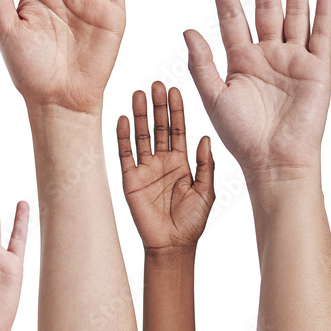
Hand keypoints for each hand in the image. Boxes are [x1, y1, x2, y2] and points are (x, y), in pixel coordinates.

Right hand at [117, 83, 214, 249]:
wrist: (173, 245)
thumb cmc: (192, 222)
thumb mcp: (207, 192)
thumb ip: (206, 166)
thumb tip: (206, 138)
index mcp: (182, 162)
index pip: (177, 130)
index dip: (176, 111)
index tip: (175, 90)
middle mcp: (162, 161)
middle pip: (158, 128)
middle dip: (157, 107)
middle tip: (156, 85)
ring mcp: (145, 169)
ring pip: (141, 136)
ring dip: (140, 116)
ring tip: (138, 94)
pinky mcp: (130, 179)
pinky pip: (125, 154)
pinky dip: (123, 137)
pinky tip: (124, 120)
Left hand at [184, 0, 330, 180]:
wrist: (274, 162)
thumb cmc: (241, 136)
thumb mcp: (213, 96)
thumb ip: (201, 63)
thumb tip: (187, 29)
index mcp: (239, 58)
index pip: (230, 13)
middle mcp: (267, 53)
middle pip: (265, 4)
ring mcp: (294, 59)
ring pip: (294, 13)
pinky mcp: (318, 69)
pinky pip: (322, 35)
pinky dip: (324, 13)